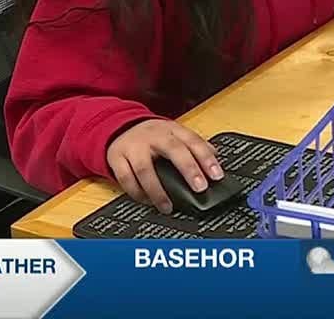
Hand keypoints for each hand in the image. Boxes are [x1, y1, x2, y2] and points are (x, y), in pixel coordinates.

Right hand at [105, 119, 223, 213]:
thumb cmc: (152, 135)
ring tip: (168, 206)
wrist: (119, 126)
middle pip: (173, 150)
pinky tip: (147, 201)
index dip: (206, 158)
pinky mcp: (117, 158)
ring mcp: (134, 146)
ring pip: (145, 168)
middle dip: (189, 169)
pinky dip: (136, 192)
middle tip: (200, 188)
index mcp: (172, 130)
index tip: (216, 175)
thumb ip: (194, 144)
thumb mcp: (174, 133)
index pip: (193, 141)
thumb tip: (215, 156)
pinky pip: (126, 178)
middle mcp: (154, 136)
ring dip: (158, 191)